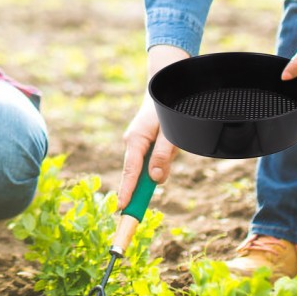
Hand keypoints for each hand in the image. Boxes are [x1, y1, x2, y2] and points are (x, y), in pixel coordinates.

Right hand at [117, 44, 188, 207]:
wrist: (164, 87)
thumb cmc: (167, 109)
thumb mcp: (170, 133)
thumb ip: (163, 156)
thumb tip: (154, 179)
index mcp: (135, 140)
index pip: (131, 172)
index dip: (127, 191)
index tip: (122, 208)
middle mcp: (132, 143)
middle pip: (138, 173)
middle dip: (151, 177)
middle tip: (159, 173)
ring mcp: (136, 144)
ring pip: (148, 166)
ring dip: (163, 160)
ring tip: (174, 140)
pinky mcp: (143, 144)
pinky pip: (152, 159)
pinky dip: (163, 156)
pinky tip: (171, 140)